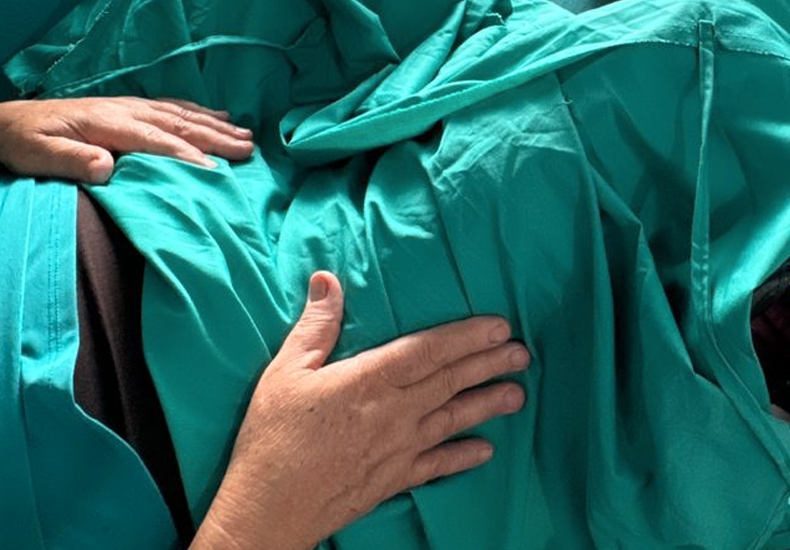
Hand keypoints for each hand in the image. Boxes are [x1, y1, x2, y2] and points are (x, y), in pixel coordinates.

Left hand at [0, 97, 254, 183]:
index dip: (185, 155)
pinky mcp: (126, 107)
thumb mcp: (36, 157)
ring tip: (245, 134)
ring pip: (180, 114)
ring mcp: (127, 106)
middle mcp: (123, 110)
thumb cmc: (22, 145)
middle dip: (215, 137)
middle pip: (177, 124)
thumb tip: (107, 167)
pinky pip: (171, 106)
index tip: (214, 171)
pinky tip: (216, 114)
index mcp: (106, 123)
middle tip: (249, 150)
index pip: (154, 140)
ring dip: (215, 124)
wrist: (5, 122)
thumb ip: (71, 161)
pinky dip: (198, 111)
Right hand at [195, 273, 528, 549]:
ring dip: (487, 405)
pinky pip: (436, 465)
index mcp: (369, 380)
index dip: (467, 336)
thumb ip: (315, 326)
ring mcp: (397, 449)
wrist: (267, 509)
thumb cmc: (272, 438)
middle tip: (522, 353)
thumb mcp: (285, 372)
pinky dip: (463, 457)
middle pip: (450, 382)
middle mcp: (393, 414)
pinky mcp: (393, 480)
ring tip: (517, 394)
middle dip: (489, 364)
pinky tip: (486, 451)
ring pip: (452, 420)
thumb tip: (327, 280)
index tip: (499, 326)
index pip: (429, 351)